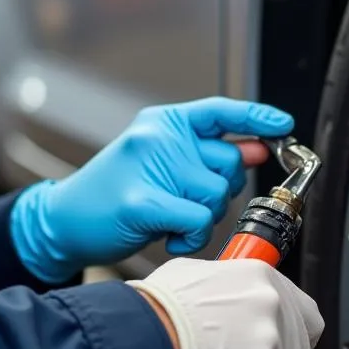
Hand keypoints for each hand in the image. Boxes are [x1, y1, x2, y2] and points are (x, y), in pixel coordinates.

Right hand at [9, 97, 293, 282]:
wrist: (65, 219)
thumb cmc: (115, 193)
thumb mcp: (162, 163)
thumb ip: (206, 154)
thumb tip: (256, 149)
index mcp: (163, 122)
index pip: (220, 110)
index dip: (256, 117)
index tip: (283, 126)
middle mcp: (158, 136)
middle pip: (228, 162)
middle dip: (220, 191)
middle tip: (187, 203)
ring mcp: (148, 165)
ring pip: (216, 195)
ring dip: (203, 219)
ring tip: (172, 221)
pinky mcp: (141, 201)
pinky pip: (197, 220)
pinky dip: (191, 237)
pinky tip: (172, 238)